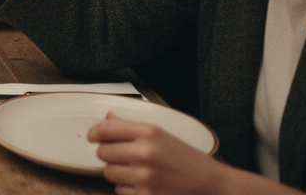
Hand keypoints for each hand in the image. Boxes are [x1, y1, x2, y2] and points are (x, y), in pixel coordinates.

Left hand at [90, 113, 230, 194]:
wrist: (212, 186)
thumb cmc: (188, 161)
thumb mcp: (162, 136)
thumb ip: (131, 128)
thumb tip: (107, 119)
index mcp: (149, 133)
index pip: (105, 129)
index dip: (95, 133)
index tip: (93, 136)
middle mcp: (145, 153)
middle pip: (102, 152)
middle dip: (110, 155)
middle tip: (124, 157)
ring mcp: (145, 177)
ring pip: (108, 173)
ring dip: (118, 173)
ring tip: (137, 171)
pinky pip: (119, 190)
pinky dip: (127, 189)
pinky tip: (144, 184)